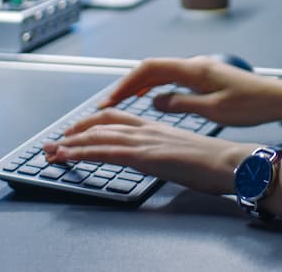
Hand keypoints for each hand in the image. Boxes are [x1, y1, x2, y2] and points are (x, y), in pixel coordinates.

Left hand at [45, 111, 255, 195]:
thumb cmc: (215, 162)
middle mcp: (147, 129)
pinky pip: (106, 151)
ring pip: (98, 136)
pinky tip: (68, 156)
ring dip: (70, 143)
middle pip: (101, 124)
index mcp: (156, 127)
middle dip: (74, 132)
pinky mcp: (145, 156)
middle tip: (53, 142)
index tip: (75, 132)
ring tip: (51, 151)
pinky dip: (83, 152)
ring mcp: (145, 141)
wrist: (231, 162)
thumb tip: (155, 159)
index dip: (92, 123)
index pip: (116, 119)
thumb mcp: (183, 153)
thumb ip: (164, 152)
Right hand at [100, 56, 281, 126]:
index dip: (126, 83)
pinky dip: (155, 85)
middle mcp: (195, 64)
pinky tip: (149, 97)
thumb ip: (181, 104)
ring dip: (139, 85)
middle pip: (151, 68)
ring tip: (121, 102)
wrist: (278, 98)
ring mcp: (200, 69)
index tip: (110, 99)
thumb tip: (154, 101)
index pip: (150, 68)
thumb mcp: (214, 111)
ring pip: (161, 72)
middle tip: (108, 103)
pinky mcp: (205, 76)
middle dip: (127, 84)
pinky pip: (172, 77)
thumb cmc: (251, 105)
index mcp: (194, 69)